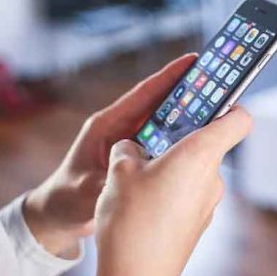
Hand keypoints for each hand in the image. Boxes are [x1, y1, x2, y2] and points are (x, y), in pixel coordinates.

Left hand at [23, 54, 197, 257]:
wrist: (58, 214)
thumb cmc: (65, 198)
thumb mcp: (85, 190)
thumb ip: (109, 182)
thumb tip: (133, 178)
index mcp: (106, 125)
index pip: (142, 94)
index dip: (168, 76)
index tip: (192, 60)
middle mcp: (120, 128)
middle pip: (159, 104)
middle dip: (186, 92)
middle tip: (217, 81)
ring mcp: (129, 142)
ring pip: (163, 122)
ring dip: (187, 115)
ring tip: (218, 106)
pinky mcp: (135, 157)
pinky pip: (162, 142)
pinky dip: (180, 138)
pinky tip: (201, 139)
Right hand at [91, 107, 252, 275]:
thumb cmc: (131, 223)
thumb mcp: (118, 172)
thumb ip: (128, 148)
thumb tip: (132, 147)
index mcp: (200, 155)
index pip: (239, 118)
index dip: (229, 102)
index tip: (211, 96)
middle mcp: (212, 178)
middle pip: (209, 142)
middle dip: (180, 135)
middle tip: (152, 134)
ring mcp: (207, 203)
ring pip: (194, 169)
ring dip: (171, 164)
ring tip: (137, 173)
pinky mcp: (197, 223)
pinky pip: (187, 193)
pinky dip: (170, 188)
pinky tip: (142, 200)